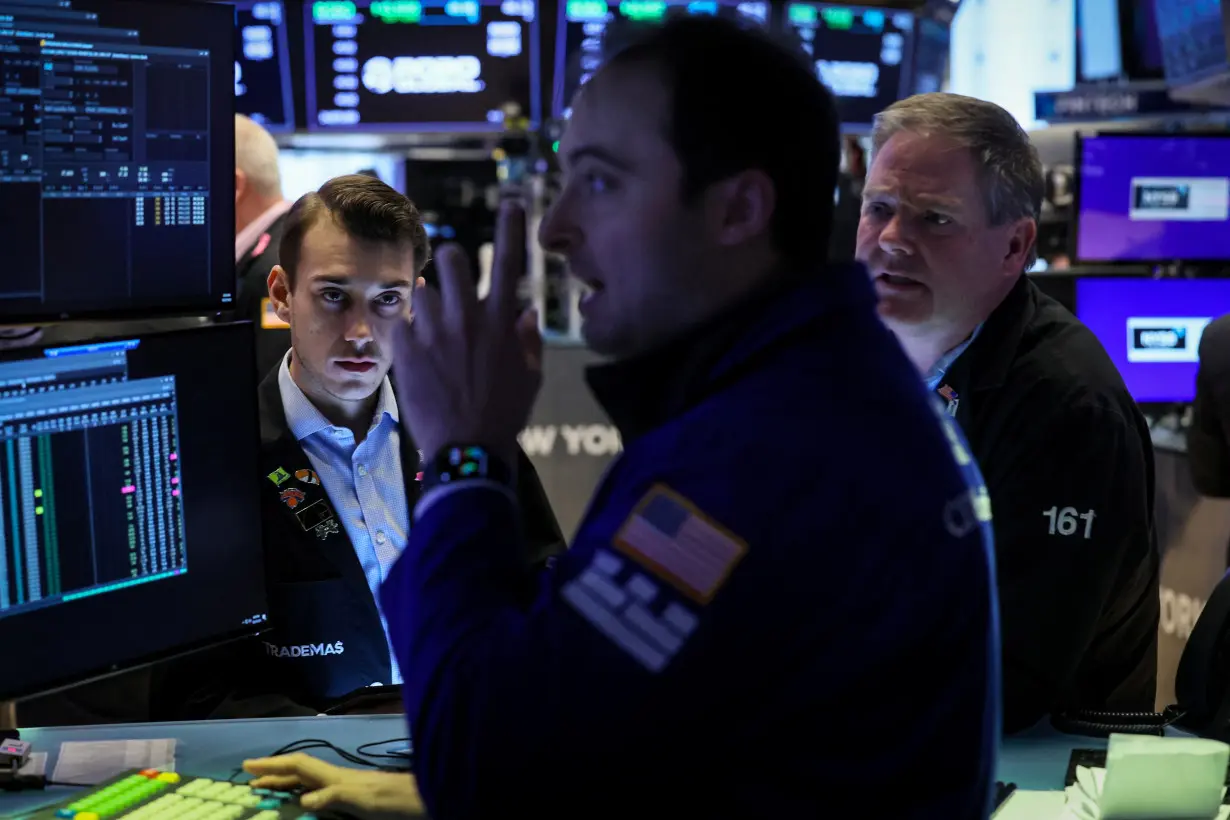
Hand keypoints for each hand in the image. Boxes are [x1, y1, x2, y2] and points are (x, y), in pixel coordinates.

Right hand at [243, 753, 424, 816]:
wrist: (413, 801)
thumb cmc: (385, 798)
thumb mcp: (356, 798)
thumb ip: (330, 796)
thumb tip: (301, 799)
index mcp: (331, 775)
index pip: (296, 765)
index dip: (271, 764)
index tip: (247, 765)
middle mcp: (333, 778)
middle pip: (298, 772)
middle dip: (273, 774)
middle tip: (249, 781)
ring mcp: (341, 787)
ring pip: (306, 783)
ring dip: (285, 785)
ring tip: (266, 792)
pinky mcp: (348, 799)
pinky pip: (316, 794)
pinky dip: (301, 796)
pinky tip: (299, 804)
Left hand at [392, 201, 541, 462]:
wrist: (467, 449)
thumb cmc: (504, 414)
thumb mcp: (530, 377)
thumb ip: (528, 339)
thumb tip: (524, 313)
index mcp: (501, 322)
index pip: (509, 262)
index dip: (512, 228)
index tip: (513, 202)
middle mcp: (467, 318)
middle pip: (451, 259)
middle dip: (450, 262)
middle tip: (449, 279)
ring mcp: (434, 332)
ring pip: (422, 290)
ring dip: (427, 303)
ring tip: (431, 329)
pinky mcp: (406, 349)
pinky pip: (400, 322)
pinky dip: (406, 331)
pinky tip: (413, 351)